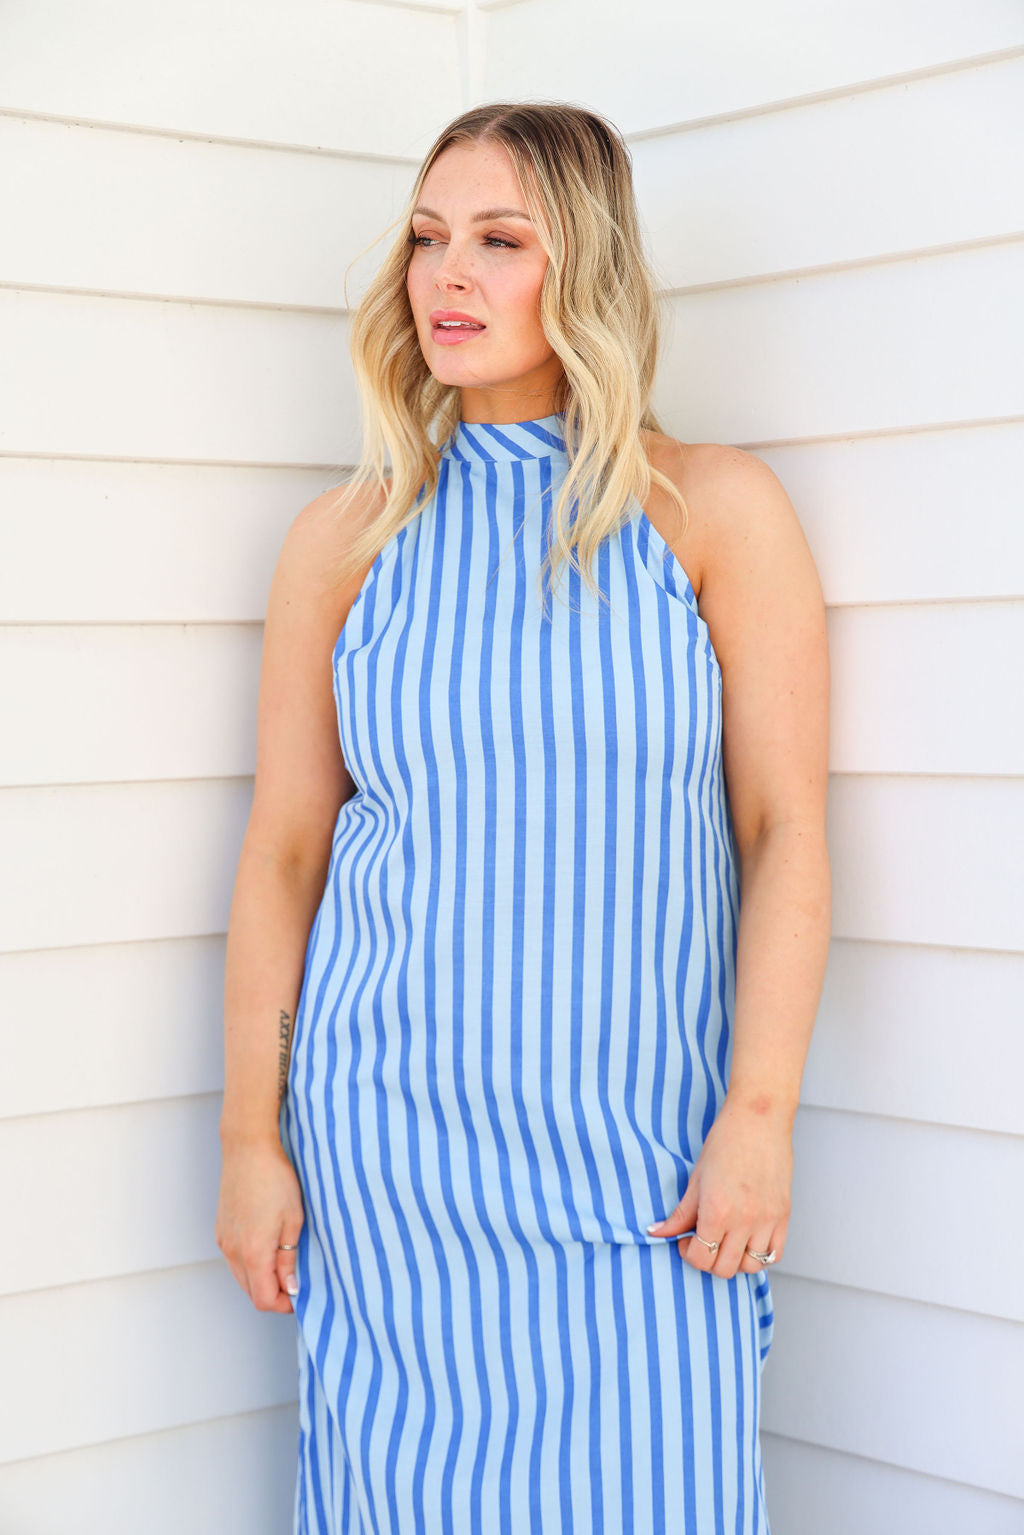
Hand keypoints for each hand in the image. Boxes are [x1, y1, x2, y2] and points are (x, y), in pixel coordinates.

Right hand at [216, 1137, 304, 1312]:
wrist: (248, 1148)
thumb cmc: (276, 1179)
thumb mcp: (293, 1220)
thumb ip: (289, 1259)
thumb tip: (290, 1288)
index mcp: (253, 1253)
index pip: (264, 1300)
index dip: (284, 1305)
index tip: (301, 1296)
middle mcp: (232, 1252)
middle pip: (251, 1292)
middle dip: (274, 1294)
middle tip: (296, 1279)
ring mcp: (223, 1241)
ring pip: (242, 1277)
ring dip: (262, 1279)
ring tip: (284, 1260)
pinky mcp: (221, 1230)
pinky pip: (235, 1260)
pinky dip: (251, 1264)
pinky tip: (268, 1246)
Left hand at [647, 1097, 792, 1278]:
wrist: (759, 1118)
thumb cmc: (725, 1141)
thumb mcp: (696, 1178)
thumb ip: (680, 1213)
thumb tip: (657, 1233)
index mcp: (717, 1211)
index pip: (701, 1258)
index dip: (688, 1254)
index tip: (685, 1241)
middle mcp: (744, 1220)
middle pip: (724, 1269)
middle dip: (708, 1260)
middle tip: (703, 1241)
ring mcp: (767, 1220)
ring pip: (751, 1267)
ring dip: (735, 1260)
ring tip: (726, 1240)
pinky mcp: (784, 1215)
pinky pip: (774, 1254)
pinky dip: (760, 1255)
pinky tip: (747, 1238)